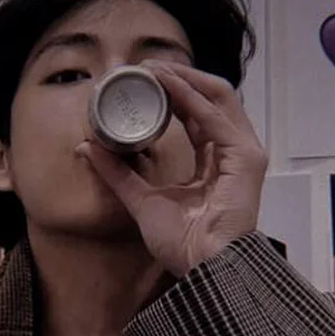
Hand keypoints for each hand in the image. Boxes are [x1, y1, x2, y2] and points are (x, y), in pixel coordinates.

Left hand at [77, 61, 267, 276]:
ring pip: (217, 100)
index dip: (173, 96)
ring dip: (185, 80)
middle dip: (179, 80)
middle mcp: (230, 153)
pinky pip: (216, 119)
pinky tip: (169, 84)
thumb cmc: (181, 242)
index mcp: (212, 163)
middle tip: (146, 67)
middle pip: (208, 102)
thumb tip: (87, 148)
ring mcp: (242, 154)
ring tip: (153, 68)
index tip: (145, 81)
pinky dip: (192, 98)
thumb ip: (117, 174)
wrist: (202, 268)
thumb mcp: (140, 200)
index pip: (196, 118)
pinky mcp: (247, 158)